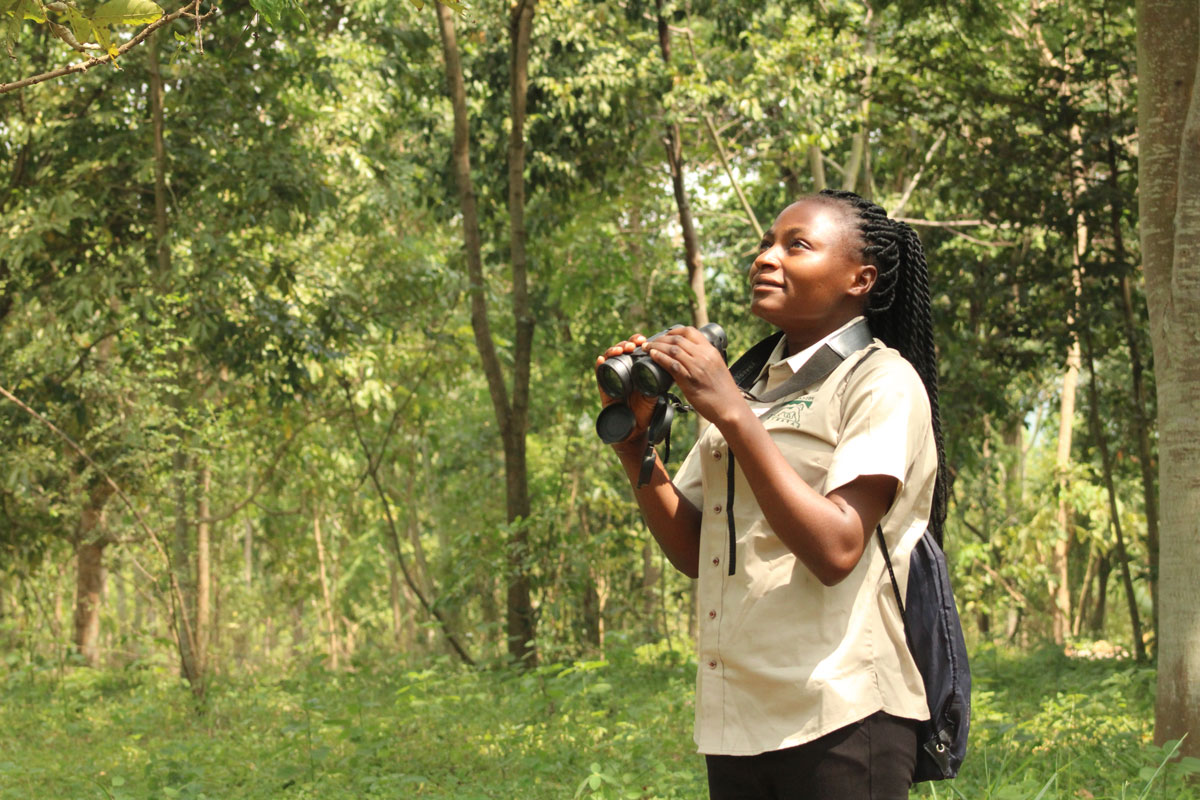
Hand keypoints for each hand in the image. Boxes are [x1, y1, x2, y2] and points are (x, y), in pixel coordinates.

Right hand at [595, 334, 657, 448]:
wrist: (633, 430)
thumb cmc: (644, 413)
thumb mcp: (653, 398)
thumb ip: (656, 387)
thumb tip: (661, 375)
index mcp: (637, 369)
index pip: (637, 350)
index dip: (639, 342)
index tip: (645, 340)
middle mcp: (625, 370)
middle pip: (623, 350)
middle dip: (628, 343)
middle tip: (634, 344)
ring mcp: (613, 377)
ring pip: (610, 357)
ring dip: (614, 349)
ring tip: (621, 349)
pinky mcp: (604, 386)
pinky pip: (599, 373)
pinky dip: (599, 365)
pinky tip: (601, 359)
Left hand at [641, 327, 743, 424]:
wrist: (730, 408)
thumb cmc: (724, 391)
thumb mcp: (716, 368)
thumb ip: (704, 360)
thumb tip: (689, 357)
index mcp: (711, 351)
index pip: (690, 331)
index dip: (674, 331)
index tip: (665, 335)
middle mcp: (704, 356)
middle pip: (678, 339)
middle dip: (661, 339)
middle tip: (651, 342)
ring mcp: (697, 367)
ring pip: (673, 349)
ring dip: (656, 347)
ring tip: (647, 348)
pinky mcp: (690, 380)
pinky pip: (672, 365)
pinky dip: (660, 358)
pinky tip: (653, 356)